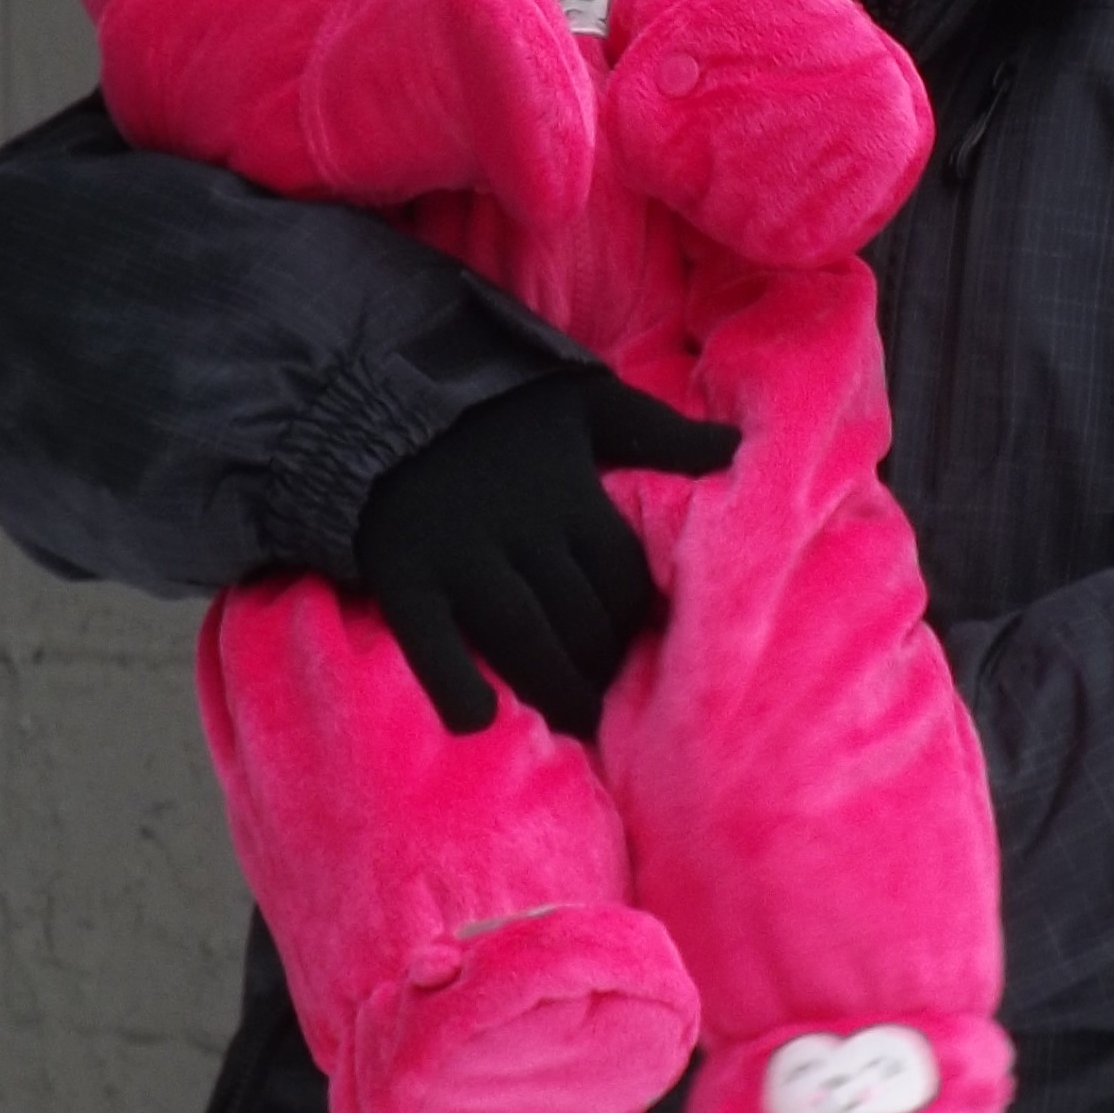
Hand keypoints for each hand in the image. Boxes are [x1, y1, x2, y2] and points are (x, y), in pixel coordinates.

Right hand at [353, 371, 739, 736]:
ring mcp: (459, 554)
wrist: (375, 386)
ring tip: (576, 726)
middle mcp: (520, 527)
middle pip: (579, 615)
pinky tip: (479, 719)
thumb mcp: (587, 400)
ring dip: (554, 689)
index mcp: (570, 489)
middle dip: (601, 663)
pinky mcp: (403, 573)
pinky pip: (429, 639)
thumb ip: (661, 431)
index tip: (636, 646)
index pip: (623, 575)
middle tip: (610, 699)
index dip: (635, 620)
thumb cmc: (495, 401)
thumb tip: (739, 449)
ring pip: (522, 636)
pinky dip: (453, 682)